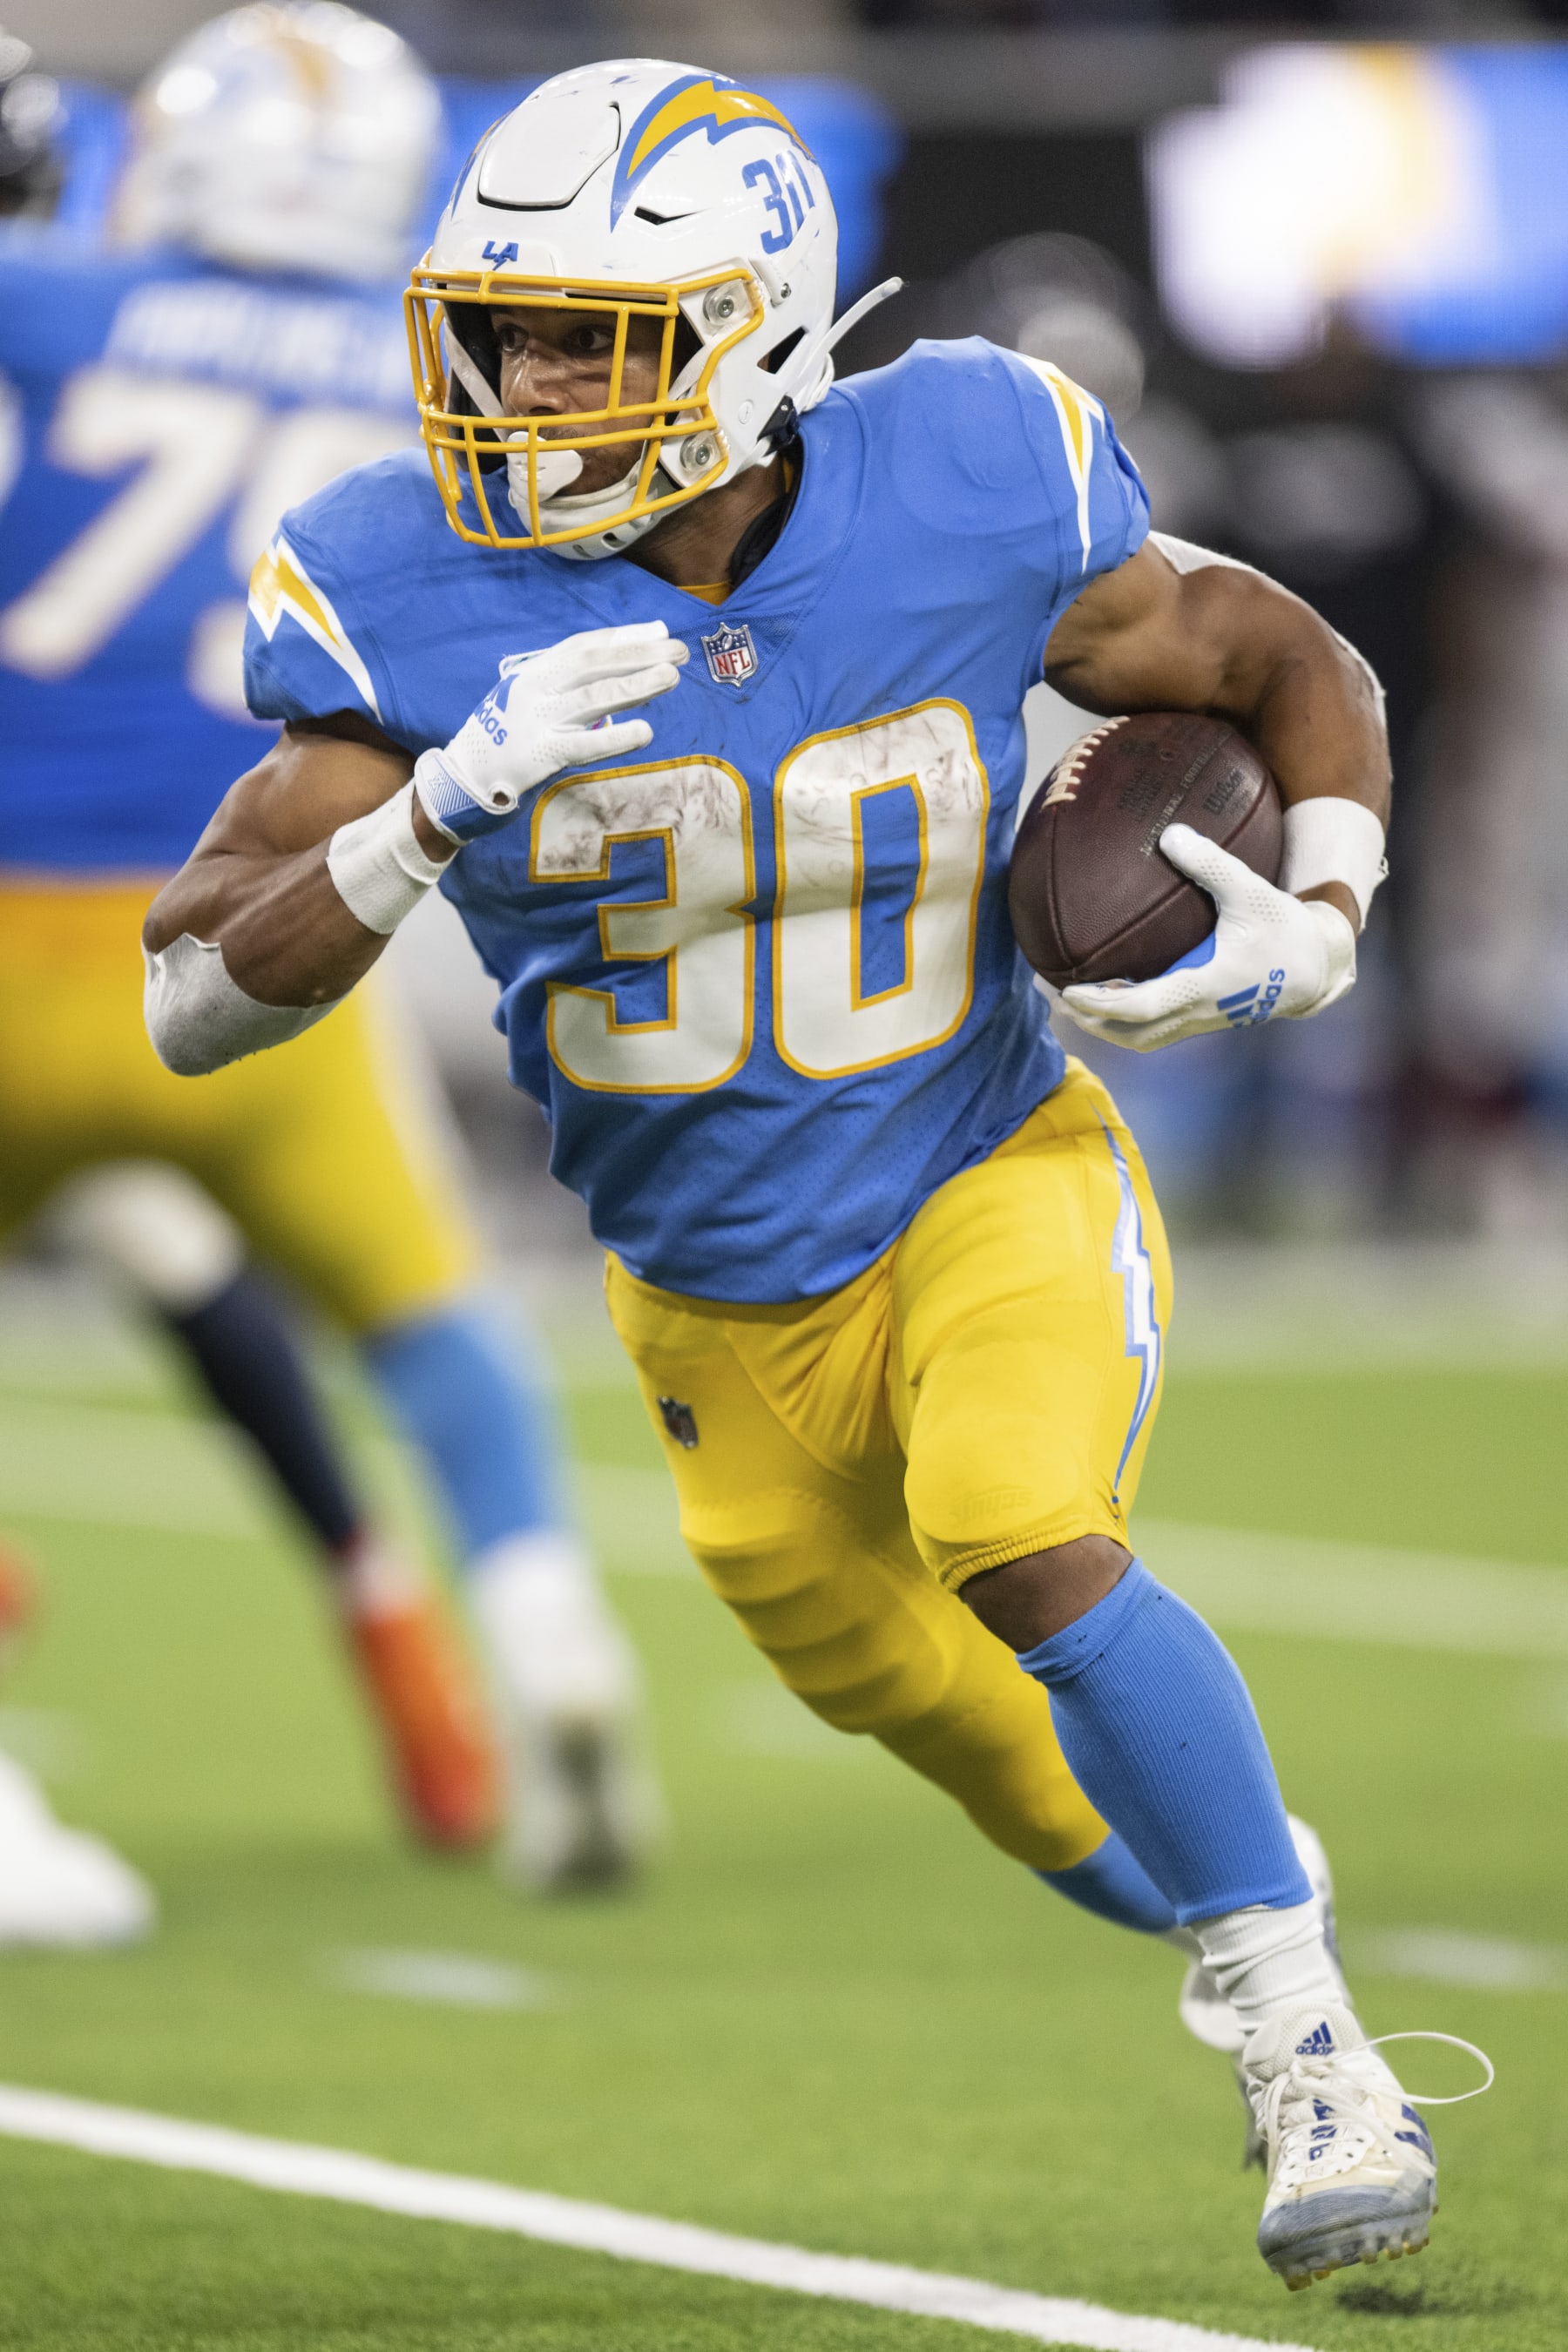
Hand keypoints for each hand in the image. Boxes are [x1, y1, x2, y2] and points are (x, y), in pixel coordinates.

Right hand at [413, 621, 688, 844]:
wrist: (462, 778)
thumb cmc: (507, 738)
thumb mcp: (533, 700)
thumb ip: (573, 685)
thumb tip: (626, 669)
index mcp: (533, 672)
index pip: (584, 645)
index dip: (624, 637)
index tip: (661, 633)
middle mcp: (535, 689)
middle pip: (593, 663)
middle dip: (638, 654)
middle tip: (678, 652)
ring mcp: (537, 721)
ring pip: (593, 697)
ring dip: (635, 684)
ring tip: (671, 678)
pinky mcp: (540, 756)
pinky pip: (584, 745)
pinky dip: (616, 737)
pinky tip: (646, 731)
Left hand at [1060, 822, 1356, 1051]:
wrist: (1317, 967)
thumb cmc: (1284, 927)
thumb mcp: (1251, 890)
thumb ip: (1211, 864)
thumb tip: (1170, 834)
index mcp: (1205, 987)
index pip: (1142, 1009)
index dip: (1102, 1005)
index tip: (1069, 991)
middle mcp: (1200, 1012)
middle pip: (1132, 1035)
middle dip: (1091, 1022)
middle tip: (1053, 995)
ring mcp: (1202, 1020)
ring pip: (1143, 1038)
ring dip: (1106, 1026)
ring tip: (1071, 1000)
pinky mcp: (1204, 1018)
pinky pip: (1156, 1029)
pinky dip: (1127, 1019)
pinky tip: (1109, 992)